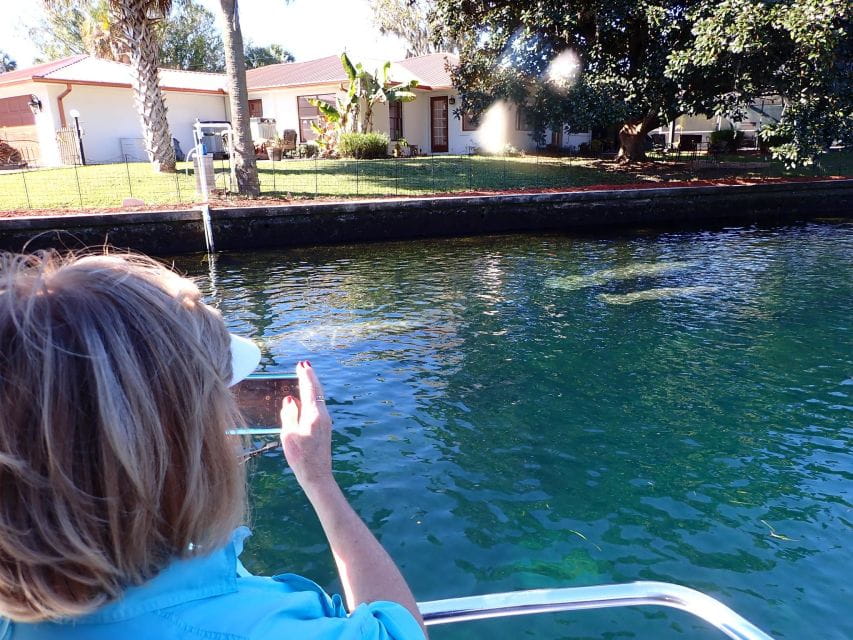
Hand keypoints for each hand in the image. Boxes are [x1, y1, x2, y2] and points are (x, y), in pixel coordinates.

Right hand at [279, 361, 334, 490]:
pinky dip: (313, 397)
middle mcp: (323, 416)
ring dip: (312, 387)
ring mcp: (325, 422)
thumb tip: (291, 399)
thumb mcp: (289, 435)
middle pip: (317, 391)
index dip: (306, 376)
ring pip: (319, 399)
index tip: (302, 364)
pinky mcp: (324, 429)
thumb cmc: (301, 458)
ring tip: (306, 377)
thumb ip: (289, 415)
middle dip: (311, 377)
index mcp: (314, 415)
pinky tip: (308, 399)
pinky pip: (318, 407)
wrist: (318, 476)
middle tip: (305, 365)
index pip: (310, 389)